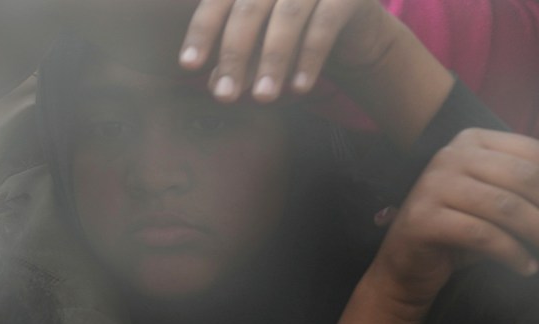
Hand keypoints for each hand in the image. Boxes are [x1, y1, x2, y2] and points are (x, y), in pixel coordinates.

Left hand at [179, 0, 401, 101]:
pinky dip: (309, 58)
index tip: (187, 66)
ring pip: (287, 17)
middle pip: (248, 9)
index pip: (218, 0)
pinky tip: (299, 88)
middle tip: (224, 96)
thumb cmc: (290, 33)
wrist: (351, 26)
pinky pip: (325, 24)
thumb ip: (235, 58)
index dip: (202, 31)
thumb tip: (215, 86)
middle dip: (234, 55)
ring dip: (272, 61)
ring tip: (262, 98)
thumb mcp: (257, 44)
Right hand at [372, 132, 538, 307]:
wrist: (408, 267)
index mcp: (478, 140)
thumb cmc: (464, 233)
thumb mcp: (516, 206)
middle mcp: (452, 153)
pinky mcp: (422, 218)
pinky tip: (530, 269)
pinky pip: (482, 235)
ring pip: (509, 207)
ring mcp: (433, 183)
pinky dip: (513, 254)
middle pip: (529, 179)